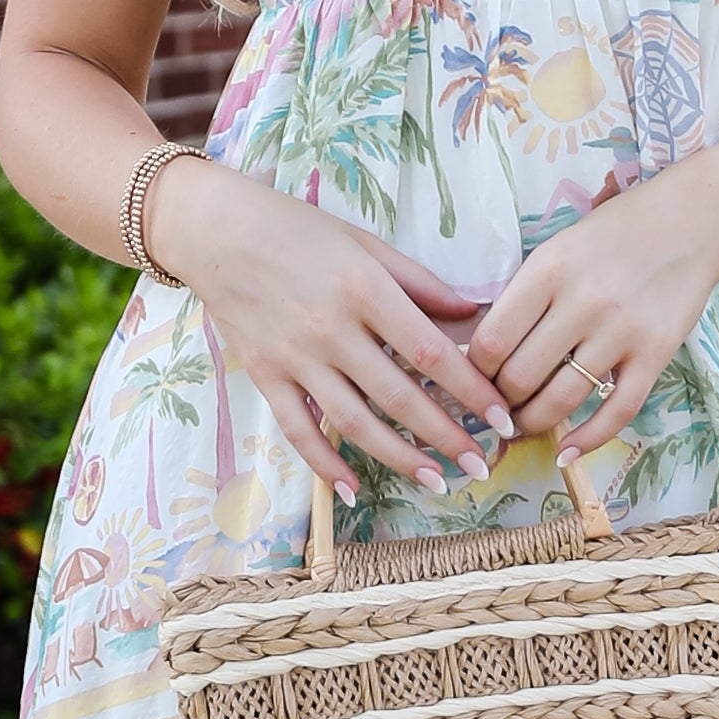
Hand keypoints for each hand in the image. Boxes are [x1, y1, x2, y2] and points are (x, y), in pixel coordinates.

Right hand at [153, 166, 511, 504]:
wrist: (215, 231)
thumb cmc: (296, 229)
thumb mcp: (365, 242)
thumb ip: (419, 282)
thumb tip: (472, 314)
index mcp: (364, 288)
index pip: (430, 350)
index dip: (471, 389)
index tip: (503, 417)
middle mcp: (331, 328)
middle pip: (399, 396)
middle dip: (447, 436)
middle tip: (482, 464)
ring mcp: (295, 357)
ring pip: (353, 422)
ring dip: (398, 457)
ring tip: (437, 481)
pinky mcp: (265, 375)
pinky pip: (297, 429)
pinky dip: (323, 464)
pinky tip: (351, 489)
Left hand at [465, 165, 718, 453]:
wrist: (693, 222)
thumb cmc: (616, 233)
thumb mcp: (558, 249)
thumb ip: (525, 295)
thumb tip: (482, 352)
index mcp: (548, 270)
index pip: (491, 341)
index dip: (472, 373)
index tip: (473, 381)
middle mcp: (583, 302)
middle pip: (519, 376)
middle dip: (500, 401)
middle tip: (498, 406)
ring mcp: (622, 331)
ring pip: (561, 399)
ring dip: (534, 422)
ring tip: (525, 423)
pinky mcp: (656, 354)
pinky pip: (616, 411)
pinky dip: (587, 440)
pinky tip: (566, 453)